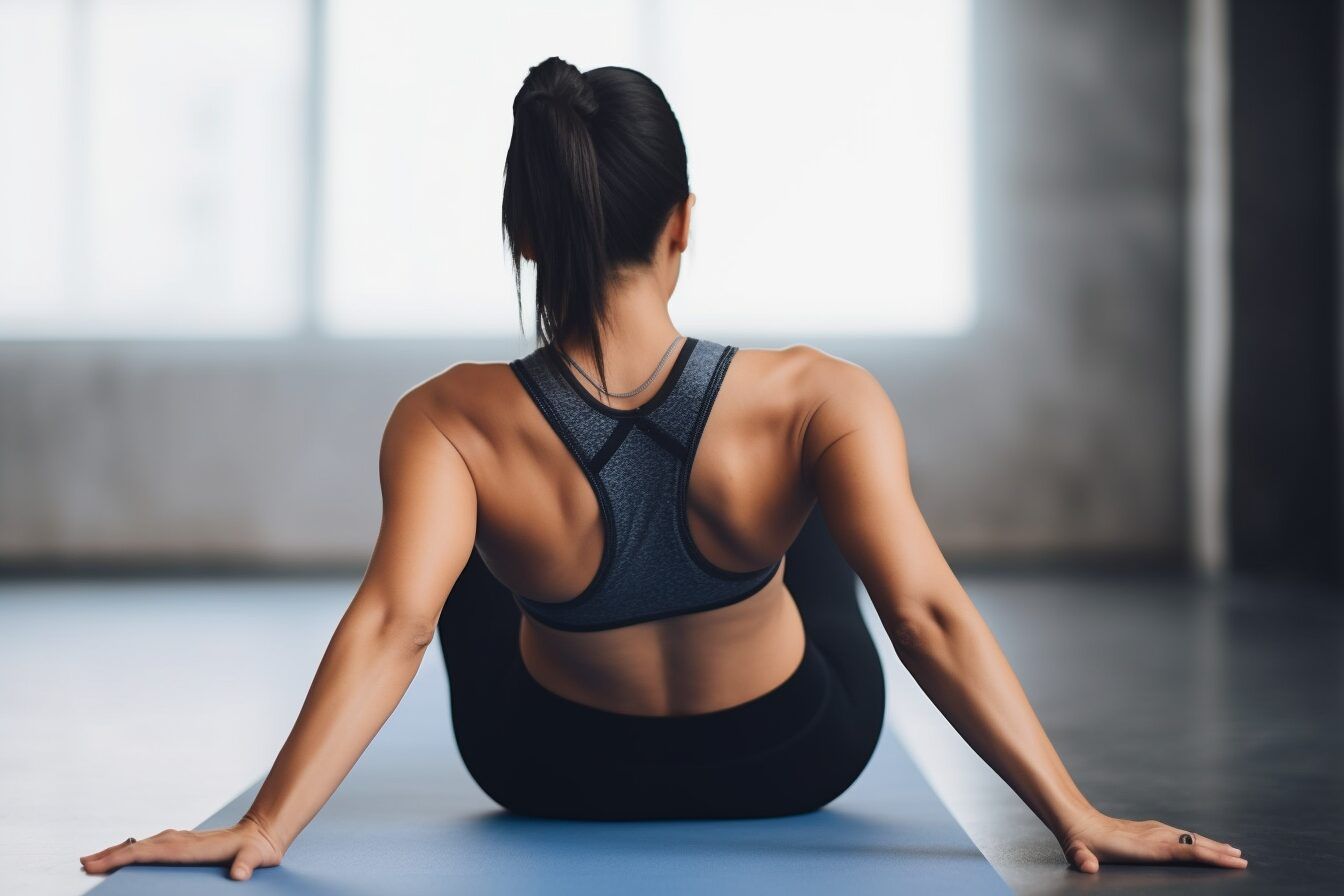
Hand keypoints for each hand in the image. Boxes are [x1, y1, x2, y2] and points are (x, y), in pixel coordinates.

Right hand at [79, 814, 283, 880]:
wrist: (263, 831)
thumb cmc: (257, 849)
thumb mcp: (255, 858)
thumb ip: (247, 865)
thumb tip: (240, 874)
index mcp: (188, 847)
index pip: (147, 852)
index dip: (121, 858)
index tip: (97, 864)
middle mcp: (180, 840)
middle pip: (137, 847)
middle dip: (110, 855)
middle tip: (84, 863)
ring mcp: (181, 840)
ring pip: (141, 846)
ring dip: (118, 852)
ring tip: (94, 860)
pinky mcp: (183, 843)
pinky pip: (151, 847)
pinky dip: (132, 851)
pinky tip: (126, 856)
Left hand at [1055, 809, 1247, 872]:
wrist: (1079, 821)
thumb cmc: (1082, 844)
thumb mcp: (1079, 853)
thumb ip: (1084, 860)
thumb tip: (1086, 865)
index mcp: (1144, 846)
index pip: (1184, 851)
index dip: (1208, 856)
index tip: (1232, 860)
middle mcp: (1153, 836)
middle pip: (1193, 843)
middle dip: (1218, 852)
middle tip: (1242, 860)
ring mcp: (1153, 831)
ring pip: (1189, 837)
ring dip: (1212, 845)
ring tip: (1233, 852)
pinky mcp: (1152, 830)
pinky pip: (1181, 836)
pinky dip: (1198, 840)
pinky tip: (1207, 844)